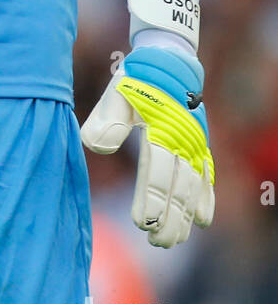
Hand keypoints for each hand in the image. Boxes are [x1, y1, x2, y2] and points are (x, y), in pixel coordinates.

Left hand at [81, 45, 214, 247]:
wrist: (167, 61)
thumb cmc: (135, 80)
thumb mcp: (115, 94)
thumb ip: (105, 121)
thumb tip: (95, 147)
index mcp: (162, 130)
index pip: (157, 174)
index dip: (151, 201)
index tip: (142, 223)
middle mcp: (184, 141)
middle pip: (179, 188)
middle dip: (169, 218)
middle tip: (157, 241)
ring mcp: (196, 145)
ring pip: (193, 187)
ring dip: (185, 215)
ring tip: (173, 239)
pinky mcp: (201, 145)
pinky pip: (208, 176)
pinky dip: (206, 198)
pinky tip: (202, 220)